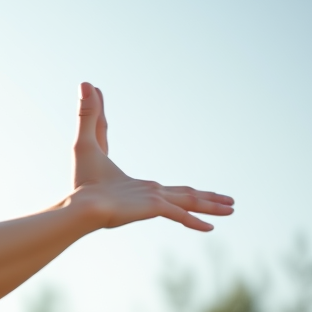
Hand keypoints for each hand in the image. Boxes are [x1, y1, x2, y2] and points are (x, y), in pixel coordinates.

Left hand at [71, 82, 233, 231]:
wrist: (79, 205)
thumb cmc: (81, 181)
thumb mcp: (87, 142)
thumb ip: (90, 115)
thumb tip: (88, 84)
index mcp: (140, 188)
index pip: (161, 188)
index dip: (177, 189)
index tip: (199, 189)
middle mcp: (151, 196)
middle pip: (186, 195)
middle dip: (208, 198)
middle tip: (227, 201)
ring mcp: (153, 202)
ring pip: (190, 201)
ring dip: (211, 204)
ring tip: (232, 209)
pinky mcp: (152, 208)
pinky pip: (180, 213)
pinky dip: (195, 219)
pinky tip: (211, 228)